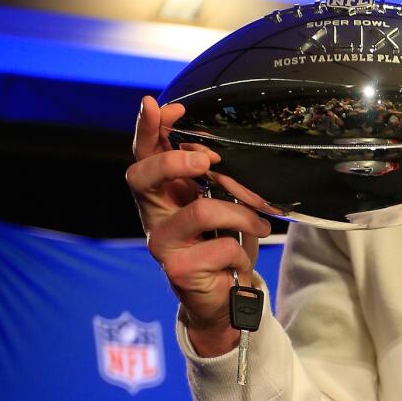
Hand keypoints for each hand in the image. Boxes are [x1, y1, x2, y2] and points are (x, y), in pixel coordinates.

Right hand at [126, 96, 271, 355]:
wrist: (227, 296)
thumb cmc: (224, 242)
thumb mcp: (223, 202)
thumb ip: (216, 176)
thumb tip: (217, 152)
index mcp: (163, 193)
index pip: (144, 155)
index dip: (146, 129)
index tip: (158, 105)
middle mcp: (154, 216)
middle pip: (141, 176)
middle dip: (174, 160)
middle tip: (206, 160)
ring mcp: (162, 244)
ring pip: (199, 211)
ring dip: (239, 214)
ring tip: (260, 223)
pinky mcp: (177, 271)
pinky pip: (221, 247)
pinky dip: (241, 250)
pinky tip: (241, 261)